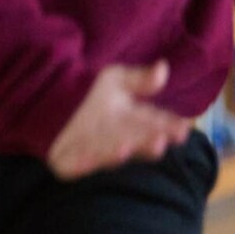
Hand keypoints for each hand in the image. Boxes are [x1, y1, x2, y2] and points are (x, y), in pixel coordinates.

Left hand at [46, 61, 192, 179]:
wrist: (50, 106)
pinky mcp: (72, 164)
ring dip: (118, 153)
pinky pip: (78, 165)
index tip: (184, 129)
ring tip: (126, 148)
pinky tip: (88, 158)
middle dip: (148, 143)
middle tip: (160, 142)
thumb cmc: (89, 92)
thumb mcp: (116, 80)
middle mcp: (119, 138)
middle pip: (136, 141)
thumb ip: (139, 79)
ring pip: (110, 154)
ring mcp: (96, 152)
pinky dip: (83, 163)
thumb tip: (163, 68)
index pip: (156, 122)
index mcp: (133, 119)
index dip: (170, 126)